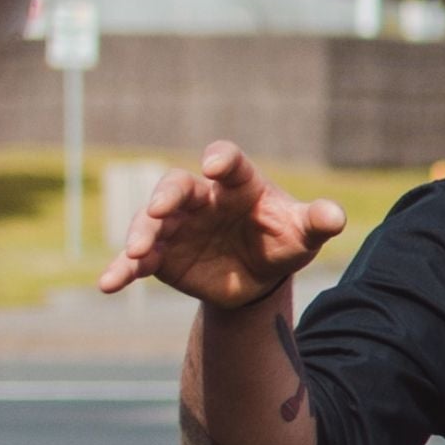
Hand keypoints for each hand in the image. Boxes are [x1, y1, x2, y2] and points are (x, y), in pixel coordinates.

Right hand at [99, 141, 343, 307]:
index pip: (229, 162)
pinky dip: (121, 269)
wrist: (259, 277)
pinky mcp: (160, 254)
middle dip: (166, 196)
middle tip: (159, 209)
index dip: (221, 160)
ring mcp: (176, 224)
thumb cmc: (282, 241)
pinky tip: (108, 284)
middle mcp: (201, 198)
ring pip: (150, 221)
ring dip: (140, 234)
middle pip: (177, 186)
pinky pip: (135, 259)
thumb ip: (317, 222)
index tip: (215, 166)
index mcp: (238, 184)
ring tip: (135, 252)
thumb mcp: (303, 235)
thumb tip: (336, 216)